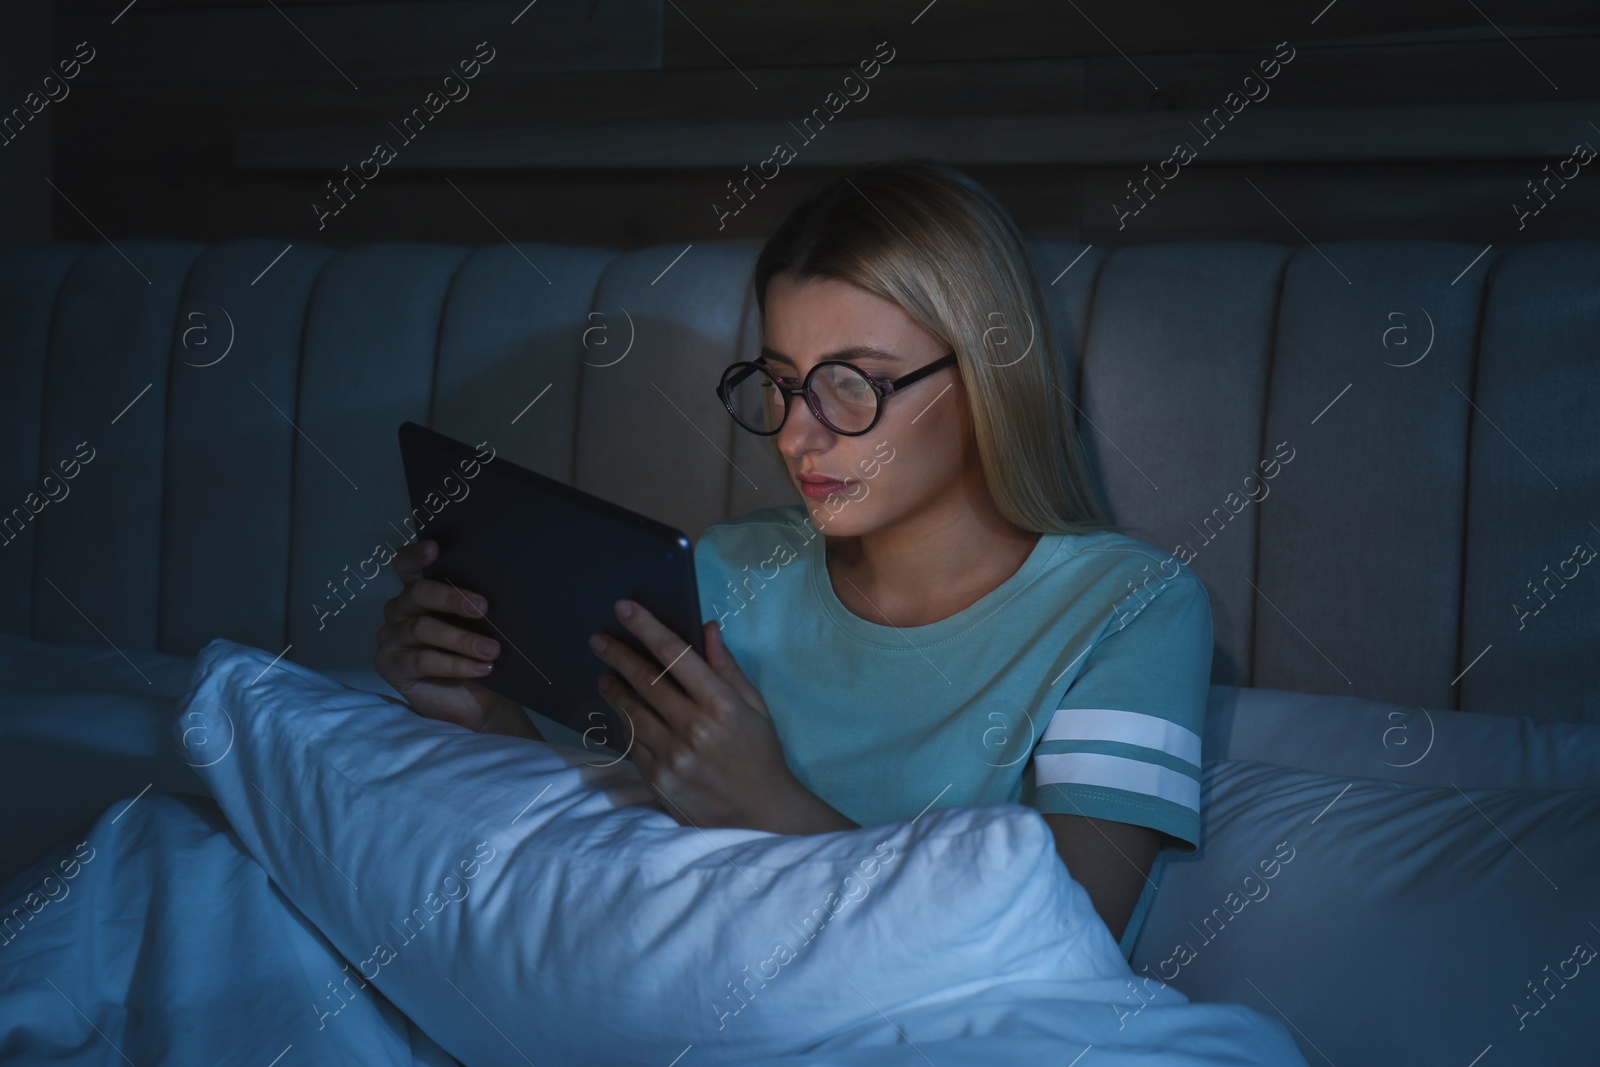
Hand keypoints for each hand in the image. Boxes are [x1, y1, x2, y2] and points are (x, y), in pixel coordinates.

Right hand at [374, 538, 534, 736]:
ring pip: (422, 629)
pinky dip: (454, 664)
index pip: (407, 566)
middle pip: (418, 593)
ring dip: (461, 639)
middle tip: (484, 608)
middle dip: (453, 598)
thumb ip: (474, 607)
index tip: (434, 548)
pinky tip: (480, 668)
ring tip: (491, 650)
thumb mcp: (479, 627)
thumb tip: (495, 592)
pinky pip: (421, 660)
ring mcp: (391, 637)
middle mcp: (400, 610)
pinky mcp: (389, 665)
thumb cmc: (476, 654)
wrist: (477, 701)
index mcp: (419, 593)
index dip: (416, 555)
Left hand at [589, 600, 849, 833]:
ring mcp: (673, 756)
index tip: (625, 608)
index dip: (647, 628)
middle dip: (618, 654)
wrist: (760, 816)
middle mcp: (695, 728)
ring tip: (605, 676)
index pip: (676, 656)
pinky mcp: (659, 779)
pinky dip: (626, 723)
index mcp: (722, 705)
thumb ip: (727, 669)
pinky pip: (633, 743)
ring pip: (632, 712)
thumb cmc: (760, 755)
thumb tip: (707, 629)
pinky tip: (623, 712)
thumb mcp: (755, 708)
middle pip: (646, 680)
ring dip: (614, 689)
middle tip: (599, 640)